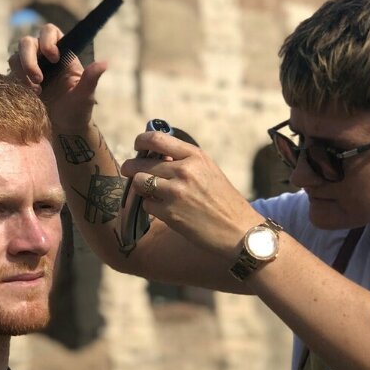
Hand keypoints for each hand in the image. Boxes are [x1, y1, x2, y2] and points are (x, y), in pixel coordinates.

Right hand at [7, 23, 107, 131]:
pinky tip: (28, 96)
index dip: (48, 40)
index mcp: (61, 54)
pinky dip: (17, 82)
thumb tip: (104, 63)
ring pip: (15, 56)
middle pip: (27, 42)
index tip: (54, 58)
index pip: (50, 32)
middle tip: (38, 79)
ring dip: (22, 72)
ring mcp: (29, 68)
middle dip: (30, 59)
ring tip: (36, 92)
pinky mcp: (18, 81)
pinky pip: (11, 73)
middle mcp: (43, 57)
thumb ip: (91, 78)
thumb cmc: (77, 110)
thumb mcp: (85, 95)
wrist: (62, 129)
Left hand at [120, 131, 263, 255]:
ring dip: (139, 188)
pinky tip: (163, 209)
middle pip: (140, 163)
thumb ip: (183, 161)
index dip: (141, 141)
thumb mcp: (208, 171)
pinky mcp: (170, 213)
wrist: (239, 230)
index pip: (156, 139)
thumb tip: (154, 155)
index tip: (137, 146)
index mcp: (195, 156)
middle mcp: (184, 171)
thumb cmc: (223, 201)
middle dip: (130, 167)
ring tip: (148, 191)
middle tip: (129, 171)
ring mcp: (176, 192)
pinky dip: (150, 207)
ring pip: (138, 182)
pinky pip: (146, 204)